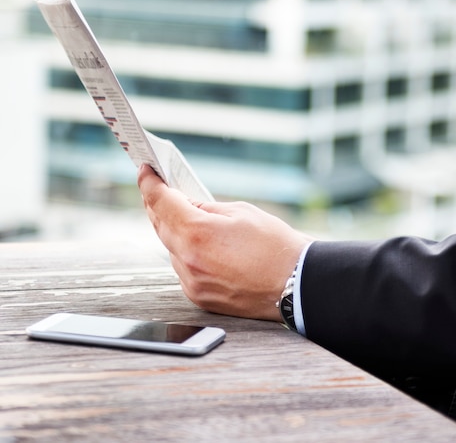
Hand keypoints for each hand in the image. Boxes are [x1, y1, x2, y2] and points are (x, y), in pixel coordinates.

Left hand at [137, 165, 313, 320]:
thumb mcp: (240, 212)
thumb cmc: (276, 246)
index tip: (146, 172)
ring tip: (185, 215)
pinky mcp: (199, 297)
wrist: (297, 284)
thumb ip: (205, 208)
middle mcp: (188, 260)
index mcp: (197, 233)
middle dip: (158, 204)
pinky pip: (183, 268)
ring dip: (174, 230)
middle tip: (159, 187)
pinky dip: (186, 253)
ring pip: (171, 248)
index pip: (160, 202)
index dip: (149, 183)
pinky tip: (201, 244)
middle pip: (159, 225)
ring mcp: (192, 282)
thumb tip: (184, 204)